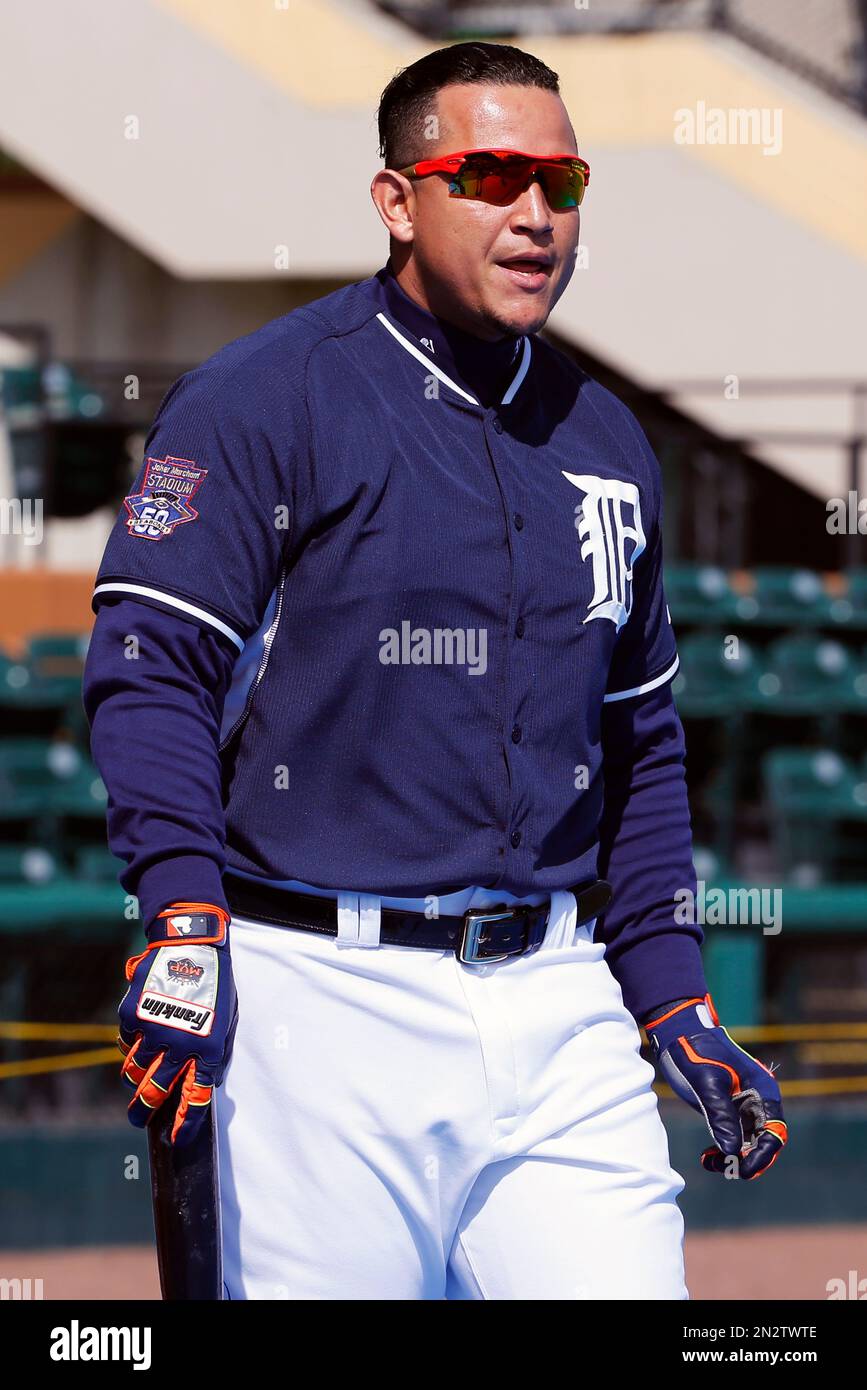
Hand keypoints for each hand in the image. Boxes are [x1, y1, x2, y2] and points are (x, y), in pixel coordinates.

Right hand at [117, 902, 237, 1145]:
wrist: (192, 944)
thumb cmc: (216, 982)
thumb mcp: (227, 1019)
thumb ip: (216, 1051)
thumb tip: (207, 1081)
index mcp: (208, 1049)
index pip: (196, 1097)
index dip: (186, 1122)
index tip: (177, 1140)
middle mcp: (179, 1046)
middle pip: (155, 1093)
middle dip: (144, 1113)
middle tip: (139, 1120)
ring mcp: (153, 1031)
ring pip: (134, 1071)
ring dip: (135, 1078)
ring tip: (138, 1078)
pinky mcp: (133, 1016)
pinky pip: (126, 1042)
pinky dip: (131, 1044)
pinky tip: (140, 1035)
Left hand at [644, 993, 786, 1179]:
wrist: (678, 1032)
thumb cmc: (694, 1052)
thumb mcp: (707, 1084)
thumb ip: (721, 1116)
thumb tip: (733, 1152)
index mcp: (763, 1092)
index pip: (773, 1134)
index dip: (761, 1156)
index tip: (741, 1169)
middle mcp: (759, 1100)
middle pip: (763, 1142)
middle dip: (746, 1160)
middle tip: (721, 1167)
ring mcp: (744, 1105)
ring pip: (748, 1142)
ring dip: (733, 1157)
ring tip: (708, 1161)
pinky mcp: (729, 1107)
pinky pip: (735, 1135)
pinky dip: (724, 1148)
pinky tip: (707, 1154)